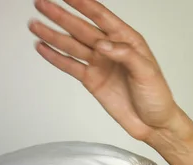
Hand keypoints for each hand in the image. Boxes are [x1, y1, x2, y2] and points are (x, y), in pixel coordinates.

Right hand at [29, 0, 180, 140]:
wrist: (154, 124)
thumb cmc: (157, 97)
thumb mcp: (147, 73)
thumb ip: (126, 55)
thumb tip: (103, 45)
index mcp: (127, 41)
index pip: (102, 17)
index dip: (84, 4)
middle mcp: (111, 49)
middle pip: (81, 28)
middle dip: (61, 16)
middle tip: (42, 3)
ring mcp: (100, 64)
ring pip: (72, 45)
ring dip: (53, 34)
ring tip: (35, 24)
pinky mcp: (92, 80)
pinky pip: (70, 65)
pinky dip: (55, 57)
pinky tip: (43, 47)